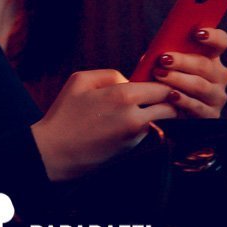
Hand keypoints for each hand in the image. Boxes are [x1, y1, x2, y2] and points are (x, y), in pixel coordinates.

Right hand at [31, 70, 175, 180]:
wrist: (55, 153)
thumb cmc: (64, 114)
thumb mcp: (80, 80)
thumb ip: (110, 74)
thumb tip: (131, 80)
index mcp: (122, 95)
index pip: (161, 87)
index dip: (166, 83)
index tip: (165, 80)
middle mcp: (134, 116)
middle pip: (169, 106)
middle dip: (171, 99)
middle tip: (169, 94)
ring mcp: (134, 136)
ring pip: (158, 119)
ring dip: (156, 113)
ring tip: (143, 106)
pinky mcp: (131, 150)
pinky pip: (145, 132)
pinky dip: (141, 126)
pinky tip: (124, 123)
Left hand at [152, 27, 226, 117]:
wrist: (170, 113)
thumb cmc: (167, 82)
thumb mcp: (169, 66)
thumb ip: (167, 55)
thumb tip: (155, 51)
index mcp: (212, 58)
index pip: (221, 42)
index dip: (212, 36)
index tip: (196, 33)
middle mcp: (219, 76)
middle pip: (205, 65)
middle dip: (183, 61)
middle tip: (164, 59)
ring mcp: (217, 96)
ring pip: (200, 85)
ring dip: (178, 79)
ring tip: (160, 74)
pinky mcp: (211, 115)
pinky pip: (197, 106)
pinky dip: (183, 100)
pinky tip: (171, 95)